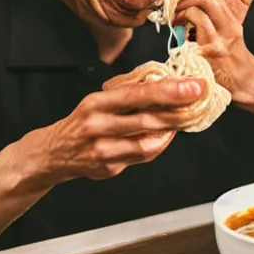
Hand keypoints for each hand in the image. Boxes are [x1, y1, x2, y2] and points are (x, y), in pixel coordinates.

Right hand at [39, 78, 205, 181]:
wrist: (54, 153)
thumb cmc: (82, 122)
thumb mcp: (98, 101)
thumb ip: (127, 97)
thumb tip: (165, 86)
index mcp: (96, 103)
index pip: (138, 94)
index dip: (169, 90)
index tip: (193, 85)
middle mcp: (98, 126)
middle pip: (146, 119)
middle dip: (179, 110)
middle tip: (199, 101)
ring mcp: (103, 150)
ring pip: (147, 142)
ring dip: (171, 130)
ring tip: (186, 118)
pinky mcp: (109, 168)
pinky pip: (142, 157)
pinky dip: (158, 145)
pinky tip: (166, 135)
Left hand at [175, 0, 253, 103]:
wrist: (236, 80)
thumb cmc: (221, 45)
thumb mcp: (221, 17)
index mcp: (243, 4)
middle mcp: (239, 17)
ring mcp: (227, 33)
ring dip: (186, 0)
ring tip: (176, 8)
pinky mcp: (214, 47)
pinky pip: (198, 17)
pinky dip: (182, 15)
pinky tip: (176, 21)